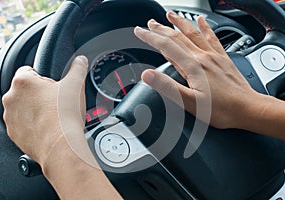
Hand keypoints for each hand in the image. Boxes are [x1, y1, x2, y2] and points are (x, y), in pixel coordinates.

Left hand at [2, 56, 87, 165]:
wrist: (61, 147)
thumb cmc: (65, 116)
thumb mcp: (76, 85)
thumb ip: (78, 68)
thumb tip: (81, 61)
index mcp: (23, 82)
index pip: (29, 70)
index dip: (44, 77)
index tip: (53, 86)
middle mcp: (12, 98)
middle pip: (26, 90)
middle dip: (39, 94)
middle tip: (56, 102)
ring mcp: (11, 118)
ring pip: (23, 107)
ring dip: (35, 109)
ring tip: (53, 116)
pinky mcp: (14, 133)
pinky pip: (23, 124)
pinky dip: (33, 125)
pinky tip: (48, 127)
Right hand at [134, 11, 258, 128]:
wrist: (248, 109)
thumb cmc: (222, 110)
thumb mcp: (189, 102)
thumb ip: (167, 87)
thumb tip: (147, 75)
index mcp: (193, 66)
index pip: (166, 46)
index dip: (150, 37)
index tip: (139, 31)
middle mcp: (203, 57)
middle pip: (178, 37)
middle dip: (161, 29)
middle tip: (149, 23)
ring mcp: (214, 56)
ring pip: (193, 33)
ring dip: (180, 23)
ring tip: (171, 15)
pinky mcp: (223, 59)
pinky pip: (212, 38)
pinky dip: (205, 27)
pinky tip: (202, 20)